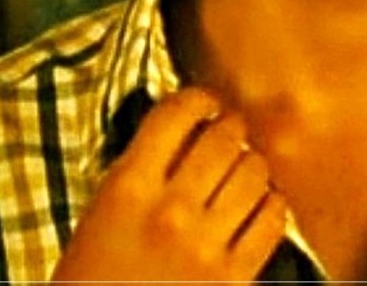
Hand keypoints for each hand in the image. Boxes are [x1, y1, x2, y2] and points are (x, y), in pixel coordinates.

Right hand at [51, 88, 286, 284]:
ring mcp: (205, 244)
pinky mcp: (234, 276)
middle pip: (224, 137)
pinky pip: (273, 219)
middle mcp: (170, 210)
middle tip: (230, 131)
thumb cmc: (92, 280)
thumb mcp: (100, 216)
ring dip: (254, 164)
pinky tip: (261, 206)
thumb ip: (137, 175)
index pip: (175, 114)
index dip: (198, 99)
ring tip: (246, 168)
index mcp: (127, 189)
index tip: (204, 101)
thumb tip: (179, 136)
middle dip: (231, 127)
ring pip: (255, 172)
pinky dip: (272, 204)